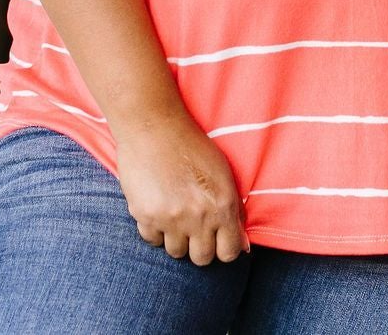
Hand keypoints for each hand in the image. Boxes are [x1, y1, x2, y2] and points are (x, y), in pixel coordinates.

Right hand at [115, 113, 245, 265]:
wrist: (153, 128)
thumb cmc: (192, 146)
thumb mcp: (223, 174)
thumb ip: (234, 211)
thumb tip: (242, 246)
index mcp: (223, 205)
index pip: (229, 252)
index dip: (224, 248)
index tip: (218, 240)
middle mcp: (198, 217)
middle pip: (201, 258)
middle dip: (200, 247)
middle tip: (195, 229)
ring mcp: (170, 219)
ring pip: (176, 252)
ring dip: (176, 238)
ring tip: (175, 215)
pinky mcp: (145, 216)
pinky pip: (153, 240)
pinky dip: (155, 230)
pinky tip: (158, 209)